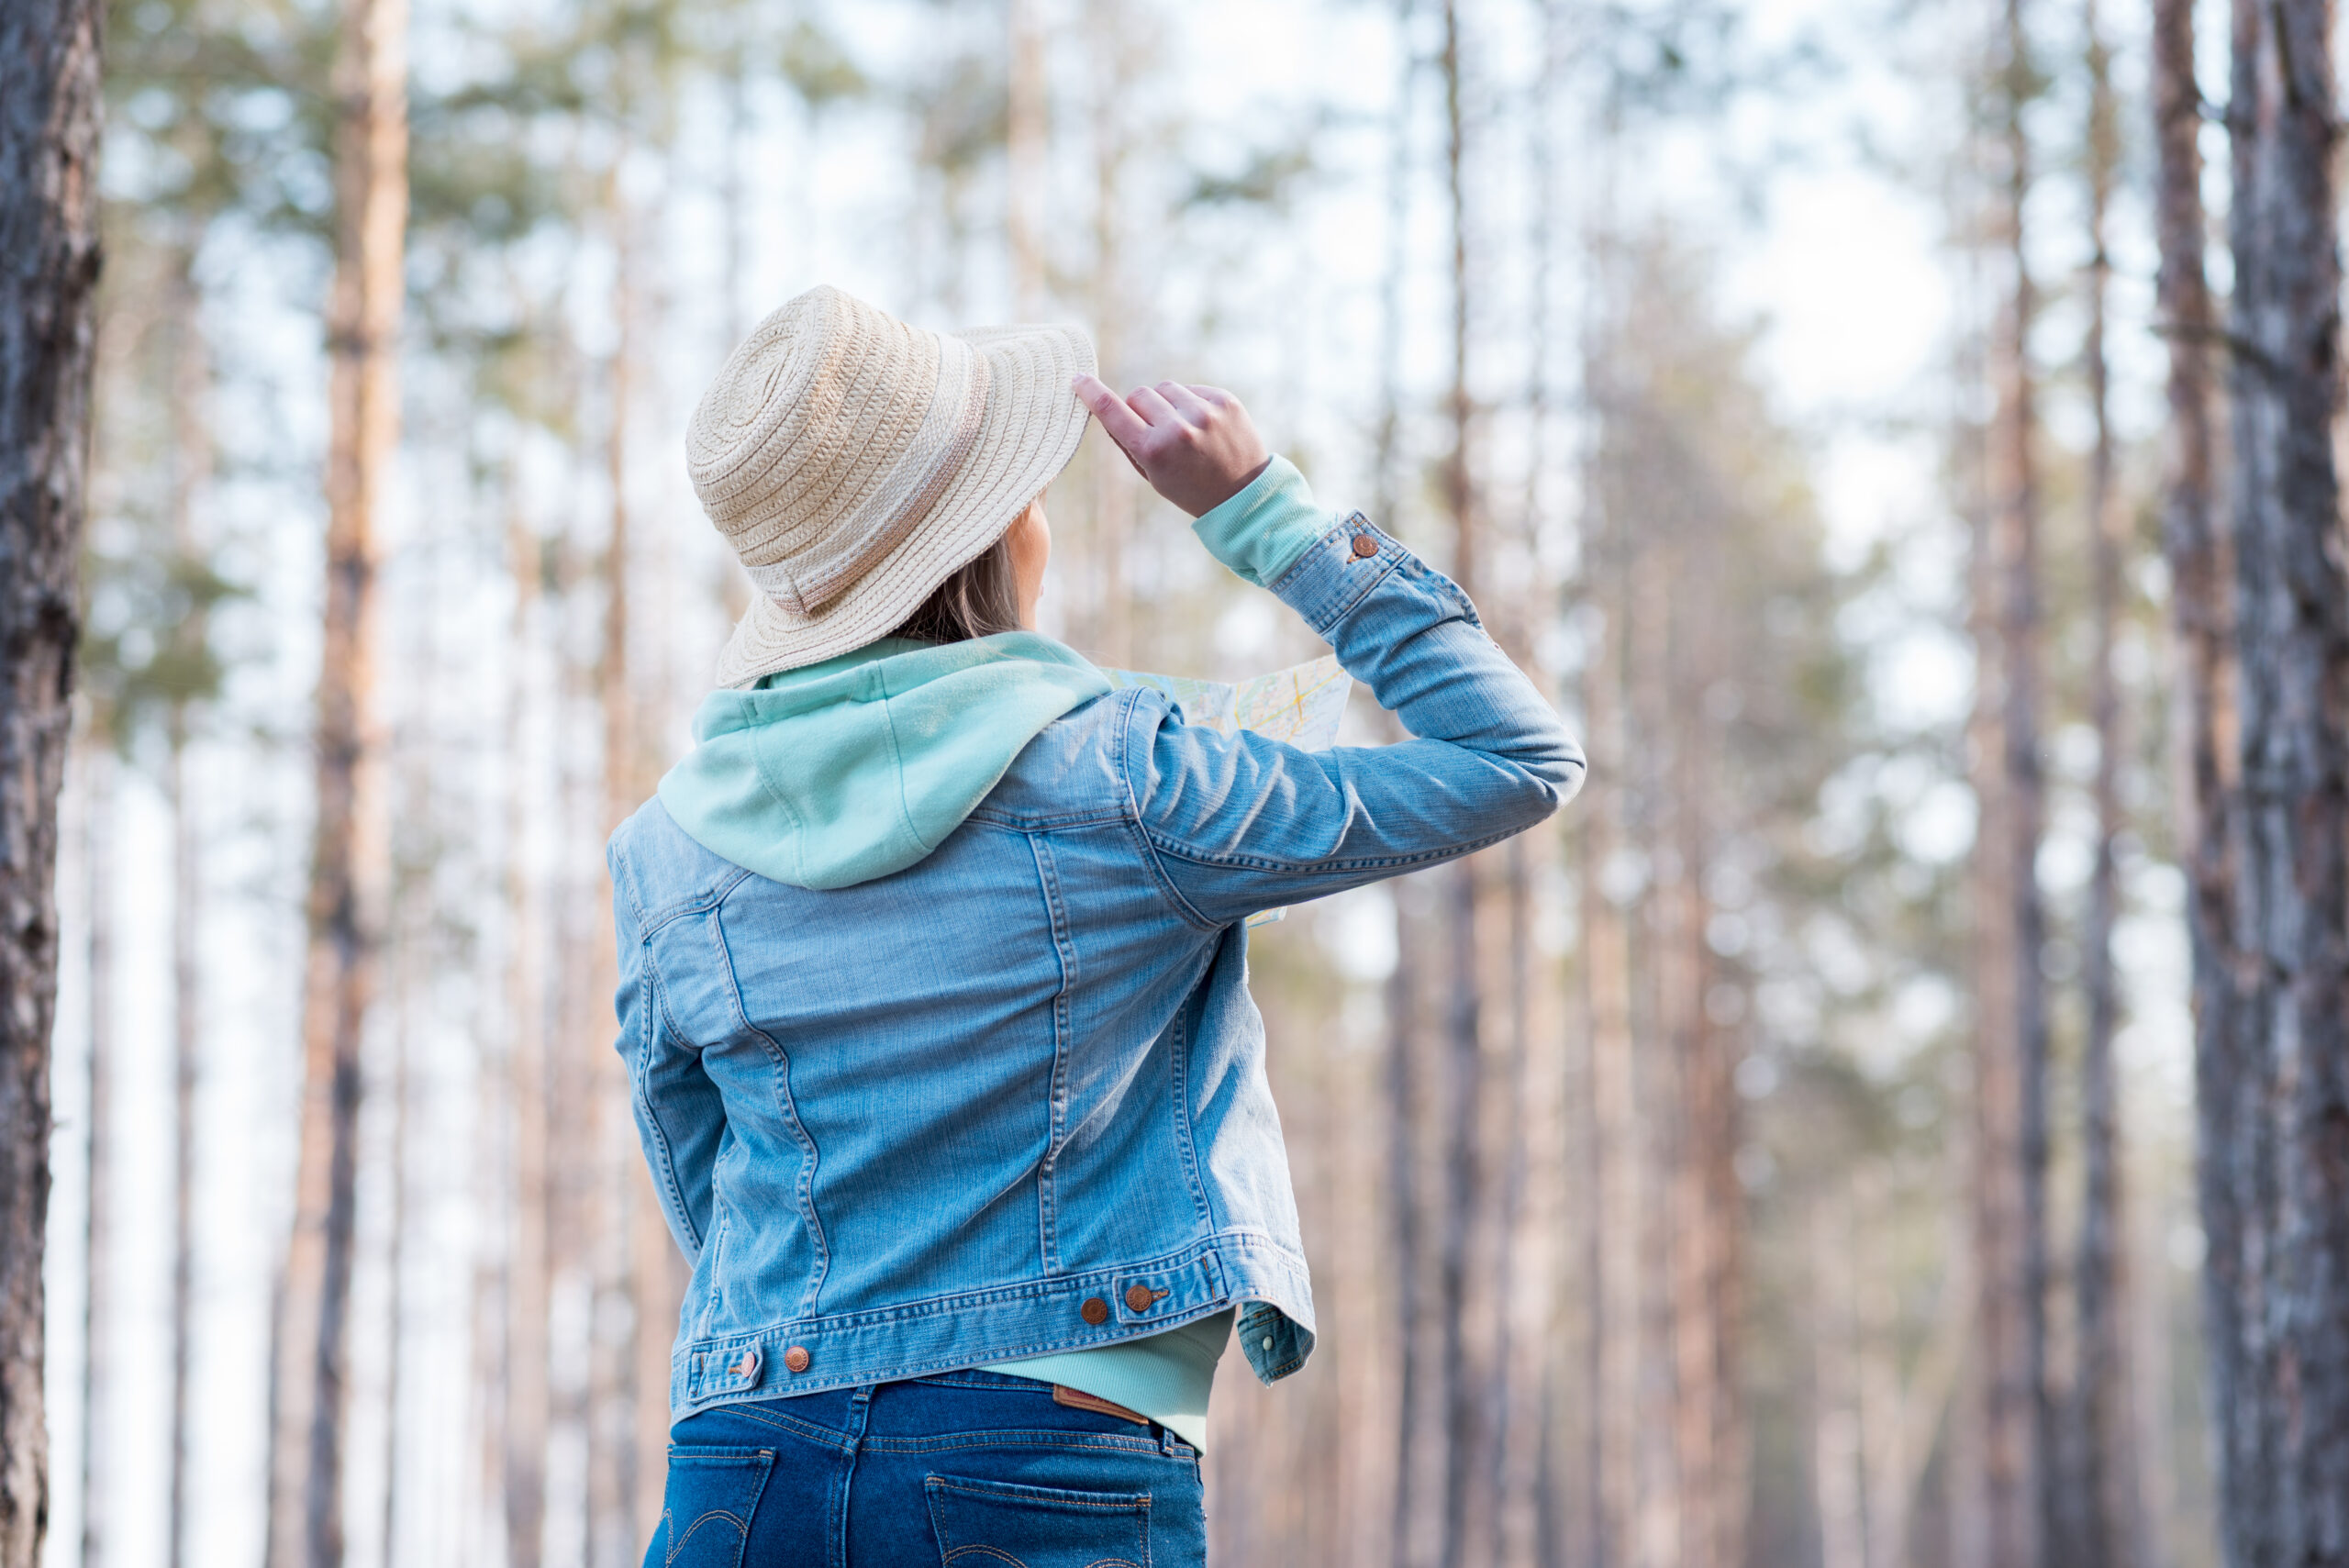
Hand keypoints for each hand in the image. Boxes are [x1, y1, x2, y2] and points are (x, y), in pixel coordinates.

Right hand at [1072, 374, 1271, 517]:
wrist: (1244, 495)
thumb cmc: (1190, 489)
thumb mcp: (1152, 475)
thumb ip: (1126, 442)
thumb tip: (1104, 407)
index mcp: (1154, 452)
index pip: (1113, 411)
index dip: (1092, 393)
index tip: (1079, 379)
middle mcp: (1178, 429)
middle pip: (1138, 394)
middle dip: (1140, 409)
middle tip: (1155, 431)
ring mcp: (1204, 412)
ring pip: (1164, 388)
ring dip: (1166, 404)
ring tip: (1183, 430)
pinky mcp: (1224, 401)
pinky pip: (1192, 389)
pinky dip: (1190, 403)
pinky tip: (1203, 426)